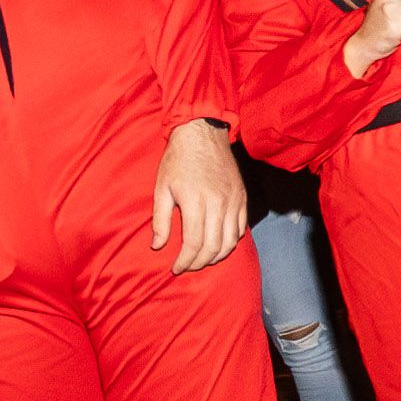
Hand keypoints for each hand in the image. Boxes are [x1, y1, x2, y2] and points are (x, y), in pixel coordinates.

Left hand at [149, 119, 245, 272]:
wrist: (202, 133)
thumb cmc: (178, 160)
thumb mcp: (162, 187)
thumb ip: (160, 219)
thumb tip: (158, 246)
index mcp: (195, 201)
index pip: (193, 243)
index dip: (185, 261)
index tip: (176, 268)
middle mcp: (218, 203)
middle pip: (212, 247)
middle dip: (199, 263)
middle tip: (187, 266)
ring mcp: (233, 201)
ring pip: (230, 241)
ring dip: (216, 256)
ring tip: (202, 260)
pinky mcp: (242, 197)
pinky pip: (241, 229)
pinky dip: (231, 242)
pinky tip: (219, 245)